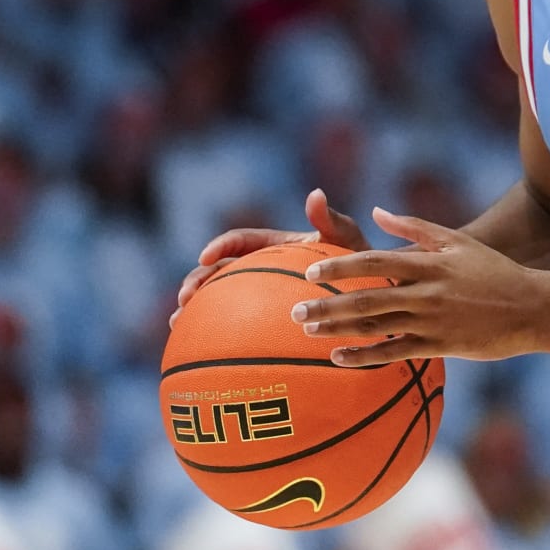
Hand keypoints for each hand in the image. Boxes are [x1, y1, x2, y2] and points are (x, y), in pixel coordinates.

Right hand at [171, 189, 368, 325]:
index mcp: (277, 246)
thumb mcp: (350, 244)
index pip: (242, 241)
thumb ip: (333, 222)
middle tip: (184, 299)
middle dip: (196, 280)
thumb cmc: (363, 269)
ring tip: (177, 324)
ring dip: (194, 309)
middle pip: (219, 271)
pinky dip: (216, 336)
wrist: (372, 303)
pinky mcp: (264, 323)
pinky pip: (236, 329)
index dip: (220, 246)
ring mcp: (261, 297)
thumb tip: (315, 194)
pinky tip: (204, 355)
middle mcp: (264, 269)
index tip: (205, 256)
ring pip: (219, 301)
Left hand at [292, 208, 549, 365]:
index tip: (310, 271)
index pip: (376, 261)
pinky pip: (395, 353)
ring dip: (339, 329)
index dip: (341, 266)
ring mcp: (433, 321)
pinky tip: (339, 358)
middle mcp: (428, 292)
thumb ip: (415, 227)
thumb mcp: (457, 241)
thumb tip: (377, 212)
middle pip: (367, 298)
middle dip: (328, 304)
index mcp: (430, 262)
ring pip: (377, 326)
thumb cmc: (494, 270)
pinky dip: (365, 356)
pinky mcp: (441, 346)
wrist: (533, 308)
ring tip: (308, 331)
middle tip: (295, 311)